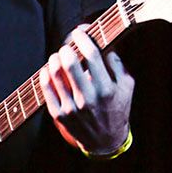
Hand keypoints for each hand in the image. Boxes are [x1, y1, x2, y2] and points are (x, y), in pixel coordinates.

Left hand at [40, 27, 134, 154]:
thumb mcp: (126, 85)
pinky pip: (46, 87)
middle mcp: (88, 98)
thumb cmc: (116, 107)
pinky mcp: (59, 114)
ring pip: (55, 72)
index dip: (83, 38)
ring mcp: (72, 108)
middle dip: (66, 47)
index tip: (79, 32)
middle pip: (70, 62)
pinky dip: (45, 73)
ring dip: (54, 58)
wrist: (106, 141)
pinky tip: (49, 69)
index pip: (91, 55)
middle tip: (67, 46)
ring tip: (58, 56)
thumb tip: (101, 39)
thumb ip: (116, 62)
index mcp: (107, 89)